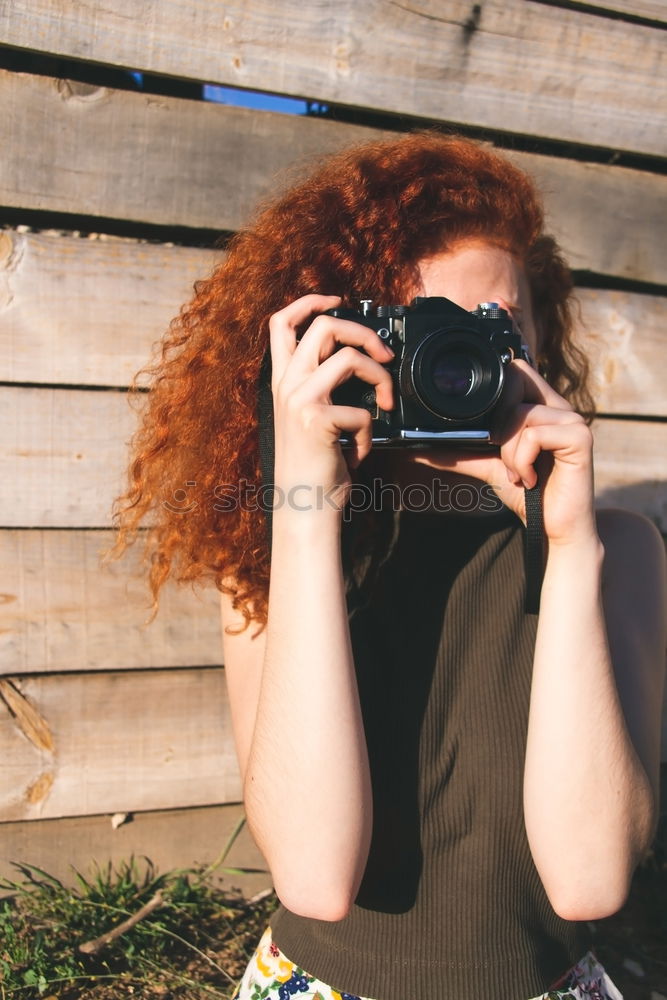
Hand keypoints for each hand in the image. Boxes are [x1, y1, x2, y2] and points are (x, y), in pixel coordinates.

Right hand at [269, 294, 393, 510]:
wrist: (304, 509)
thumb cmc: (313, 468)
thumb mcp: (311, 420)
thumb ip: (324, 389)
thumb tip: (361, 360)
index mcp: (282, 383)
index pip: (281, 324)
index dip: (309, 302)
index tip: (337, 300)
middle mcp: (286, 386)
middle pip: (324, 326)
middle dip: (363, 332)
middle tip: (384, 354)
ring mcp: (299, 400)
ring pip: (349, 357)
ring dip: (379, 377)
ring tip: (385, 402)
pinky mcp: (316, 420)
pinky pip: (361, 411)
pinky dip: (368, 434)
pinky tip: (357, 453)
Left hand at [413, 361, 596, 546]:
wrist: (554, 531)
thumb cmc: (527, 496)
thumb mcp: (487, 467)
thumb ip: (458, 452)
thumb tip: (417, 449)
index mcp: (542, 407)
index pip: (514, 370)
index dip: (495, 391)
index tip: (488, 434)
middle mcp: (560, 408)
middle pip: (515, 379)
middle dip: (498, 424)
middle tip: (501, 455)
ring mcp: (573, 420)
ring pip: (521, 415)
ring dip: (508, 453)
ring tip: (518, 476)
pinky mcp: (581, 437)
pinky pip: (534, 436)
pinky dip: (522, 462)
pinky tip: (530, 480)